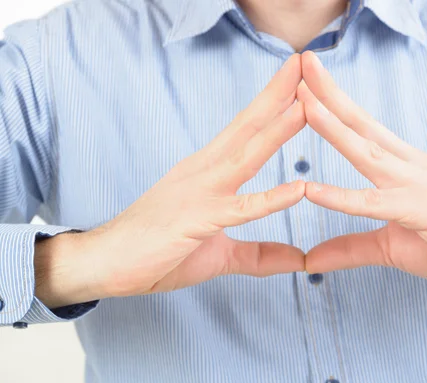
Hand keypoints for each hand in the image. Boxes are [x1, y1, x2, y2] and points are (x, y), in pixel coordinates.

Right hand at [35, 55, 306, 307]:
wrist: (106, 263)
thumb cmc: (159, 251)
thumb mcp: (221, 254)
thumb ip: (261, 254)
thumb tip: (300, 260)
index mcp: (207, 170)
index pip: (245, 129)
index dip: (272, 102)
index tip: (298, 78)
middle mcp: (204, 171)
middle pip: (247, 127)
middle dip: (278, 94)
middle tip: (306, 62)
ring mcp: (200, 193)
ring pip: (247, 156)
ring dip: (277, 129)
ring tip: (307, 103)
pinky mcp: (196, 221)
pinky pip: (240, 210)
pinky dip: (271, 199)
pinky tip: (300, 189)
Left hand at [298, 51, 426, 287]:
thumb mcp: (390, 246)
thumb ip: (348, 248)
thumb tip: (309, 260)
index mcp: (403, 165)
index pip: (364, 127)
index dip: (335, 102)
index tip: (306, 80)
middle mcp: (408, 166)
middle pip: (362, 125)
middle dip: (330, 93)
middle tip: (302, 61)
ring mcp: (417, 185)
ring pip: (367, 152)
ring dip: (333, 126)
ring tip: (303, 101)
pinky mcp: (422, 212)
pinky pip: (374, 204)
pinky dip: (342, 198)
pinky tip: (310, 190)